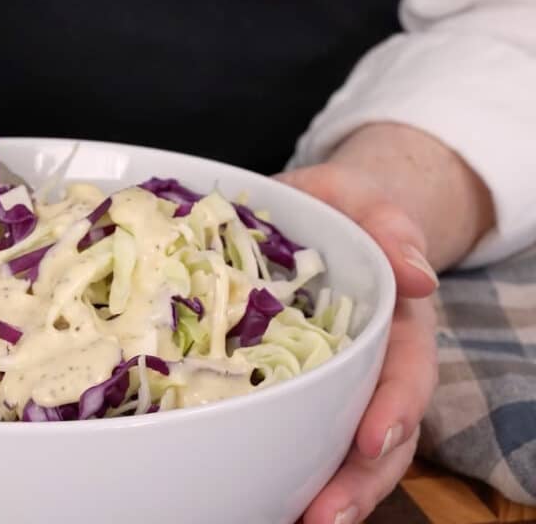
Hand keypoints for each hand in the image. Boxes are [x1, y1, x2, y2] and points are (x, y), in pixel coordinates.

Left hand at [277, 122, 493, 522]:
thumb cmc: (337, 203)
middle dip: (360, 479)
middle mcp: (375, 361)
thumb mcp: (358, 195)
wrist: (315, 214)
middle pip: (384, 431)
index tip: (370, 440)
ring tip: (297, 523)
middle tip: (323, 517)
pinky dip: (294, 470)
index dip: (394, 409)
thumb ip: (389, 221)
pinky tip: (267, 499)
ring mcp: (341, 380)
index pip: (407, 371)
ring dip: (331, 491)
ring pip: (350, 450)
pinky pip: (308, 434)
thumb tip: (418, 275)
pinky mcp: (303, 387)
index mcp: (396, 319)